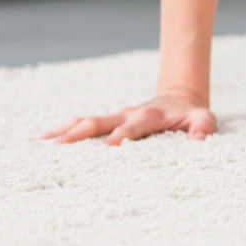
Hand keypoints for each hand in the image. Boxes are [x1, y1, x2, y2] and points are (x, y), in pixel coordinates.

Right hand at [43, 90, 215, 145]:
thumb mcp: (204, 118)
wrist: (180, 99)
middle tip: (59, 146)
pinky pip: (83, 124)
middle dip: (80, 133)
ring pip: (86, 121)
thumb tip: (199, 140)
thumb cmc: (190, 115)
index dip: (121, 136)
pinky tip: (43, 140)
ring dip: (65, 131)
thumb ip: (203, 127)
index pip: (132, 127)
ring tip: (41, 143)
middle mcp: (127, 115)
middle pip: (100, 122)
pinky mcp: (108, 121)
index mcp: (149, 116)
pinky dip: (63, 129)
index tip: (107, 147)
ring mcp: (115, 117)